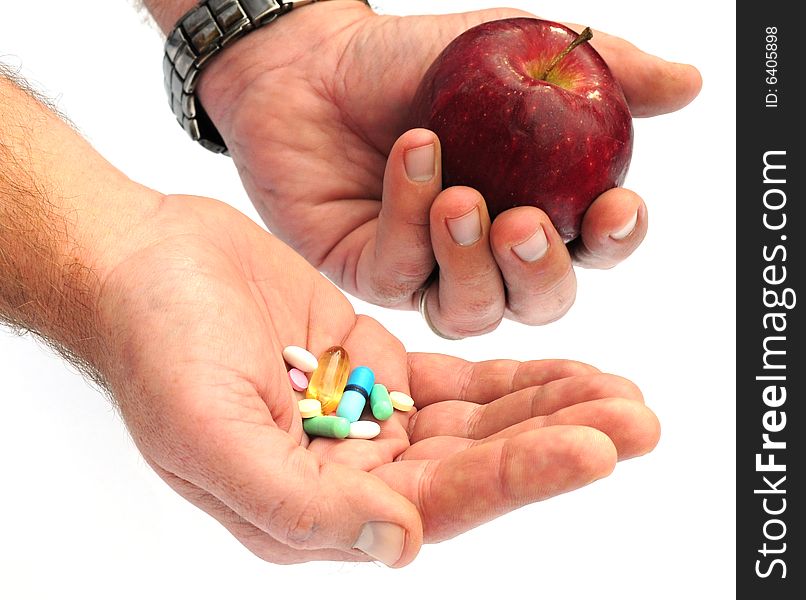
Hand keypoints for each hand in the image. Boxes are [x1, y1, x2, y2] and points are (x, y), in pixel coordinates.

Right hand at [97, 194, 659, 565]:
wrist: (143, 267)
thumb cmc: (155, 348)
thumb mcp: (209, 433)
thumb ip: (299, 504)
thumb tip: (400, 545)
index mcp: (312, 508)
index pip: (437, 502)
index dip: (518, 476)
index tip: (596, 449)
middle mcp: (351, 474)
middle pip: (476, 466)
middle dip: (559, 441)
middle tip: (641, 421)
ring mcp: (368, 418)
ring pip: (479, 423)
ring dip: (550, 408)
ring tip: (625, 394)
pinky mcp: (374, 365)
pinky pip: (459, 381)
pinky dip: (514, 377)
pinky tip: (569, 371)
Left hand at [196, 2, 701, 337]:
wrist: (313, 62)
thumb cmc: (412, 63)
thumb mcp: (516, 53)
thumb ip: (601, 73)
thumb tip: (687, 84)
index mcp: (533, 210)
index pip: (590, 250)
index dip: (613, 240)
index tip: (617, 207)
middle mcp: (485, 255)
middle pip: (537, 303)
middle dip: (540, 272)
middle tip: (526, 223)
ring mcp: (428, 272)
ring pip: (471, 311)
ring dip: (472, 260)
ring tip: (461, 198)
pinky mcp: (371, 276)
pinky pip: (402, 275)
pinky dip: (409, 220)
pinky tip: (411, 157)